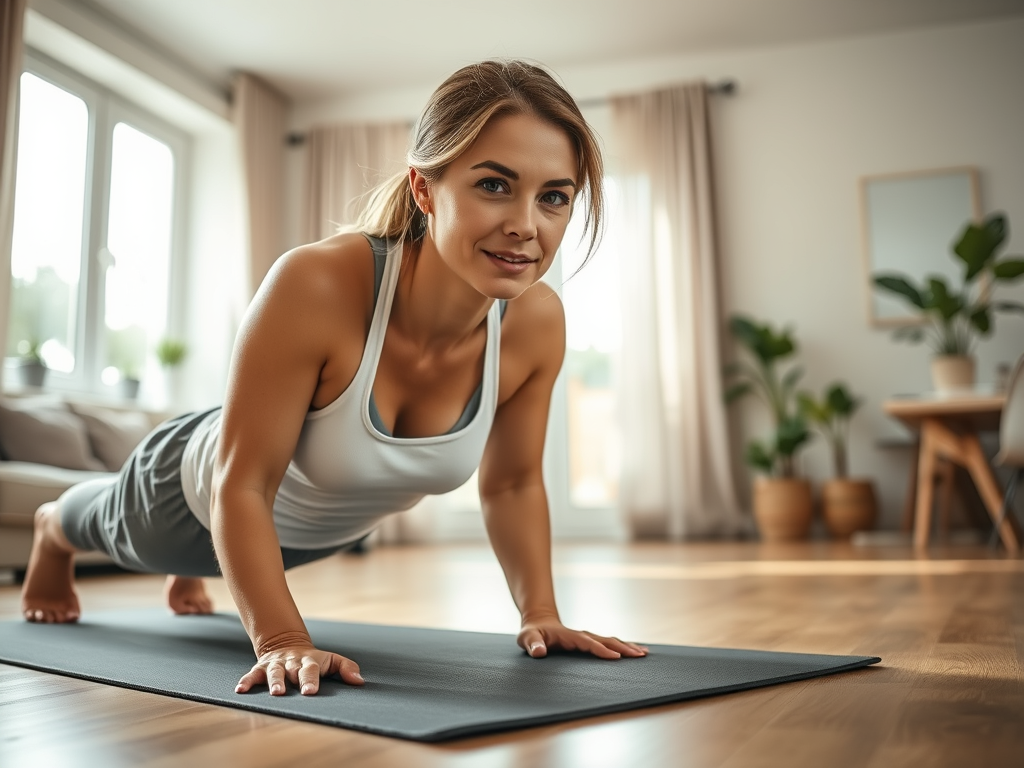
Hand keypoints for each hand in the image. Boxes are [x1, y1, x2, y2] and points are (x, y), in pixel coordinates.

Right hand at [235, 642, 364, 695]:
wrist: (286, 644)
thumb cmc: (313, 660)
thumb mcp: (331, 660)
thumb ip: (346, 668)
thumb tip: (360, 681)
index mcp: (310, 661)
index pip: (312, 670)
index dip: (311, 680)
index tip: (311, 691)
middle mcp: (292, 662)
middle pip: (291, 670)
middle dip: (289, 681)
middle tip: (286, 692)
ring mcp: (276, 665)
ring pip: (273, 672)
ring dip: (272, 682)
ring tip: (273, 693)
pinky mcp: (261, 668)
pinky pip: (252, 674)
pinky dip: (246, 681)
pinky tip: (240, 690)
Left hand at [518, 615, 648, 659]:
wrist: (538, 622)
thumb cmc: (532, 633)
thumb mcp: (527, 638)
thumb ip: (533, 644)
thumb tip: (539, 652)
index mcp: (570, 636)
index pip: (588, 643)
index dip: (601, 650)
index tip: (616, 657)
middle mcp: (582, 635)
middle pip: (606, 640)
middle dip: (623, 648)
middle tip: (640, 655)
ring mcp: (588, 637)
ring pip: (611, 641)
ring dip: (627, 646)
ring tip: (645, 653)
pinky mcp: (590, 640)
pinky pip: (609, 643)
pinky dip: (623, 647)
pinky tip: (636, 651)